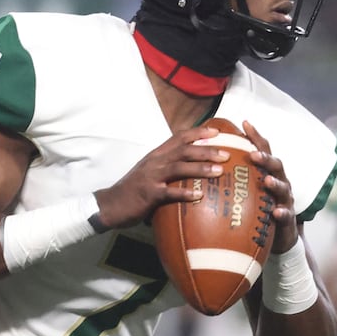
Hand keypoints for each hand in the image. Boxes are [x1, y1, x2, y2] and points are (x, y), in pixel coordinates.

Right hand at [96, 126, 228, 229]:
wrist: (109, 204)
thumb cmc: (134, 189)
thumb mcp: (151, 173)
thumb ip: (168, 168)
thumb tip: (193, 169)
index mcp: (157, 155)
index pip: (179, 137)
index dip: (198, 132)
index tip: (217, 131)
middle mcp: (155, 162)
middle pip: (184, 150)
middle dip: (206, 150)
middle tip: (226, 154)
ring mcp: (151, 177)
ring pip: (179, 167)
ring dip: (200, 168)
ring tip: (219, 171)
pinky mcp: (148, 194)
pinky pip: (169, 193)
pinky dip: (184, 194)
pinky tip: (199, 196)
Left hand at [242, 121, 297, 253]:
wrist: (279, 237)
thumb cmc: (259, 210)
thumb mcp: (248, 191)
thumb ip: (234, 178)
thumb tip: (206, 165)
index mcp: (268, 173)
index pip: (263, 150)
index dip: (256, 137)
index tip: (244, 123)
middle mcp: (280, 182)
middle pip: (276, 165)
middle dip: (265, 158)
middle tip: (253, 154)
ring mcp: (286, 200)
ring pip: (284, 188)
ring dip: (275, 183)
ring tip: (267, 181)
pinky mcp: (288, 218)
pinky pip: (287, 215)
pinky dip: (282, 212)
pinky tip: (276, 212)